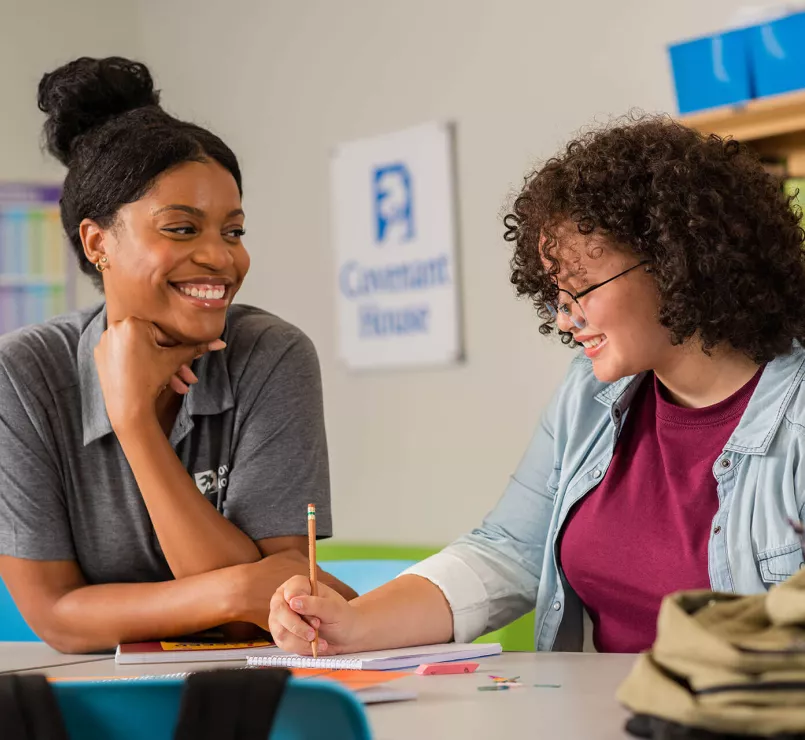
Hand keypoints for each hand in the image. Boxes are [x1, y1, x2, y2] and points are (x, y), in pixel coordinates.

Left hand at [93, 317, 224, 428]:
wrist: (127, 408)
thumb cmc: (151, 380)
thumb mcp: (175, 361)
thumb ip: (197, 348)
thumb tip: (221, 342)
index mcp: (134, 323)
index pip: (164, 335)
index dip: (178, 351)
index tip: (187, 365)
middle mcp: (116, 327)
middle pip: (152, 343)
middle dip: (169, 362)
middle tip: (184, 378)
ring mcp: (105, 341)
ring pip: (140, 350)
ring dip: (157, 365)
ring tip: (171, 384)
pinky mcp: (100, 355)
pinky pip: (125, 355)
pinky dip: (138, 364)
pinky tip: (148, 378)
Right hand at [268, 574, 360, 654]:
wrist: (345, 635)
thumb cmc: (341, 616)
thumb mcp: (334, 609)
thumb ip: (314, 604)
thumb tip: (293, 602)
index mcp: (299, 584)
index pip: (290, 591)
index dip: (299, 604)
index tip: (314, 618)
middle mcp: (285, 598)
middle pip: (279, 610)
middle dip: (298, 626)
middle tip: (314, 632)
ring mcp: (281, 617)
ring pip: (280, 630)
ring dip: (300, 639)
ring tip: (317, 639)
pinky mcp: (282, 634)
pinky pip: (284, 643)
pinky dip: (300, 647)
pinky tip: (313, 645)